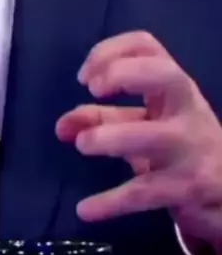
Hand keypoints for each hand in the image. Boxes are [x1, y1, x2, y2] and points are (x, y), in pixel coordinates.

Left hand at [56, 31, 221, 249]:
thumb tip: (62, 127)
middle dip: (125, 74)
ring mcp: (190, 148)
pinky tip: (85, 209)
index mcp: (173, 85)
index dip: (112, 50)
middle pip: (164, 74)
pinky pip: (147, 192)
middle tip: (94, 90)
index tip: (85, 76)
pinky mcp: (189, 187)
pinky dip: (112, 202)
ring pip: (154, 135)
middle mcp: (187, 108)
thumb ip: (102, 118)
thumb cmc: (179, 143)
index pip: (147, 45)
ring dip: (113, 137)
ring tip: (82, 144)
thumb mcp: (144, 123)